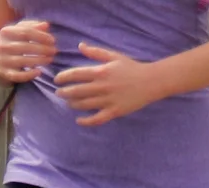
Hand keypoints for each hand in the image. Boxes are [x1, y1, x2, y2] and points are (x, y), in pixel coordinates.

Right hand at [0, 21, 56, 83]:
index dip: (41, 36)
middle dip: (43, 49)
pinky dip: (29, 74)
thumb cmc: (12, 42)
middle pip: (26, 46)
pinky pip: (18, 75)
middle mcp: (2, 46)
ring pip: (23, 61)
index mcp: (6, 32)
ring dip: (40, 60)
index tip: (53, 40)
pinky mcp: (5, 73)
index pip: (26, 32)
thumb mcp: (19, 31)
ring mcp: (3, 60)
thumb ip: (32, 27)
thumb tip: (46, 25)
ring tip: (50, 59)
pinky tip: (39, 71)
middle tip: (54, 51)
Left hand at [55, 43, 169, 125]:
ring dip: (73, 104)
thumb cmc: (132, 68)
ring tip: (69, 103)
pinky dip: (86, 121)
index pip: (75, 74)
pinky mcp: (115, 111)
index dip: (63, 77)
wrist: (151, 81)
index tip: (57, 80)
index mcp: (101, 72)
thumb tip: (80, 45)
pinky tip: (79, 120)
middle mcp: (102, 86)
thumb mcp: (114, 56)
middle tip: (59, 93)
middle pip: (76, 91)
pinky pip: (97, 119)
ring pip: (84, 105)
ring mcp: (108, 100)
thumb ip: (96, 52)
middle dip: (64, 92)